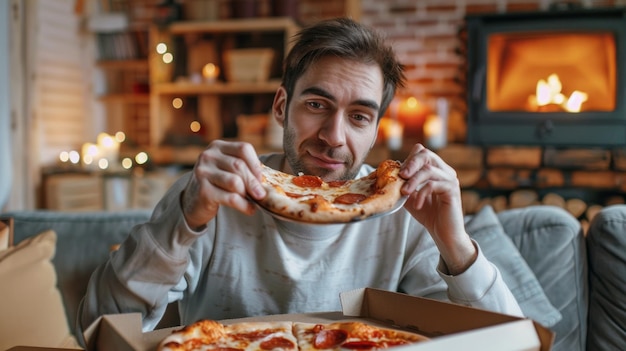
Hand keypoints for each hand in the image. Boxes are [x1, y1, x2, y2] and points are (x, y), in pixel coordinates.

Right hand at [181, 140, 266, 229]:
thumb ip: (245, 169)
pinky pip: (230, 198)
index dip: (256, 164)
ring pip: (235, 182)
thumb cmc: (217, 184)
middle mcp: (208, 156)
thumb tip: (268, 179)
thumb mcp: (228, 170)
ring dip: (248, 194)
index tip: (262, 179)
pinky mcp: (203, 191)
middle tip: (262, 195)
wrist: (193, 202)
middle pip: (240, 166)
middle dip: (254, 182)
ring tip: (253, 201)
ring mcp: (203, 172)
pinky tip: (250, 209)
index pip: (244, 148)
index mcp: (217, 147)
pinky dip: (244, 205)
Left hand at [398, 143, 475, 273]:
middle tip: (400, 175)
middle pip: (426, 154)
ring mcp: (450, 180)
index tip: (398, 172)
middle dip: (410, 163)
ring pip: (428, 170)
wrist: (444, 234)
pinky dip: (421, 194)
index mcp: (436, 169)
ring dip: (413, 181)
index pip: (421, 152)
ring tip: (404, 193)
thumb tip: (386, 176)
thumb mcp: (410, 197)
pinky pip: (433, 185)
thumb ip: (402, 184)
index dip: (408, 159)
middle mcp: (445, 171)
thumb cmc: (428, 215)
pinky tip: (416, 205)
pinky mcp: (452, 190)